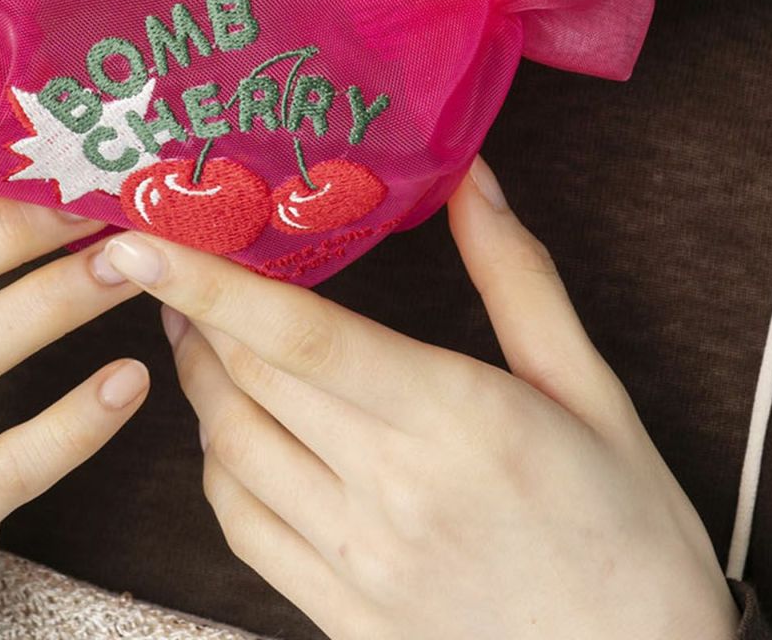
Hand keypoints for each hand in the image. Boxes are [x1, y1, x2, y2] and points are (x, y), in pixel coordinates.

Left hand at [93, 153, 741, 639]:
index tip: (142, 242)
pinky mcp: (340, 615)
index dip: (209, 284)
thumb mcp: (590, 390)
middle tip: (173, 262)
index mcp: (458, 420)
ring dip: (196, 379)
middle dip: (193, 312)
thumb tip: (468, 175)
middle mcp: (393, 491)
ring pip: (230, 450)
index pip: (301, 336)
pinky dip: (216, 463)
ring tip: (195, 330)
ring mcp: (358, 563)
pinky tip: (229, 426)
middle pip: (250, 380)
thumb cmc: (629, 531)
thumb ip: (517, 276)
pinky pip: (241, 527)